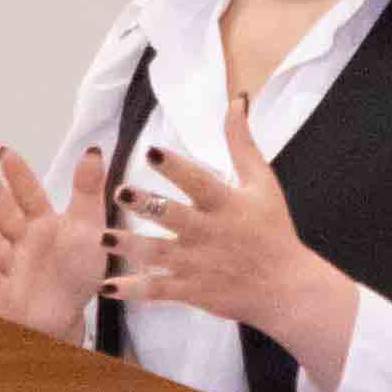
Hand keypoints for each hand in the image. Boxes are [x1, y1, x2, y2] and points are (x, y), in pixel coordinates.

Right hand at [0, 141, 111, 333]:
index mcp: (42, 224)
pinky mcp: (7, 296)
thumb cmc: (74, 269)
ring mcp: (11, 268)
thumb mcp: (89, 227)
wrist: (68, 314)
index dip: (17, 174)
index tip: (4, 151)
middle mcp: (22, 242)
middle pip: (5, 213)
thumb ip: (88, 191)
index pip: (28, 194)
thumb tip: (93, 149)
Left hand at [110, 133, 355, 374]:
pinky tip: (107, 285)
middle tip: (120, 192)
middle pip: (173, 216)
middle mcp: (209, 233)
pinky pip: (158, 291)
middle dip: (147, 204)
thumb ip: (242, 141)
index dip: (175, 167)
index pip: (198, 181)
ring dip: (130, 246)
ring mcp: (198, 264)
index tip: (151, 151)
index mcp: (226, 204)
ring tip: (103, 236)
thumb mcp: (262, 182)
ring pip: (158, 254)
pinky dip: (132, 290)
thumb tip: (236, 100)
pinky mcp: (192, 290)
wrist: (287, 287)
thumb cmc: (273, 230)